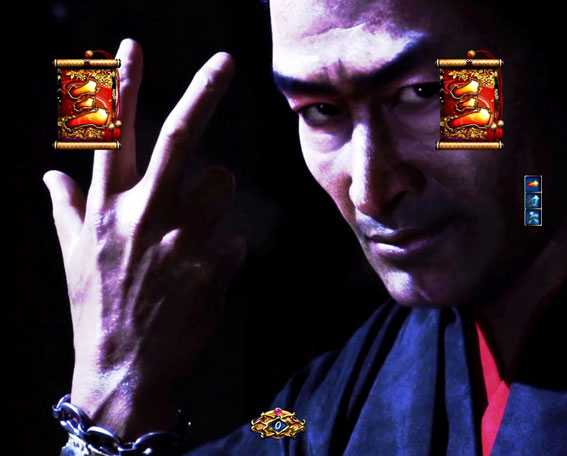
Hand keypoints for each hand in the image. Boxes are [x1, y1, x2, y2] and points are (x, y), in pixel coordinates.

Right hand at [43, 39, 243, 437]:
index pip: (112, 134)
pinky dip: (225, 246)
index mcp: (106, 209)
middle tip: (227, 62)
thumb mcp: (72, 258)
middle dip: (203, 91)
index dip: (122, 87)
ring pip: (222, 184)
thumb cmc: (96, 309)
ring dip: (217, 195)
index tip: (132, 48)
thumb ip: (66, 210)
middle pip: (178, 137)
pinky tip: (203, 273)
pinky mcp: (214, 265)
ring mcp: (183, 239)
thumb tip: (48, 175)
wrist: (126, 370)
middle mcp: (144, 214)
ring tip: (198, 227)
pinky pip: (235, 236)